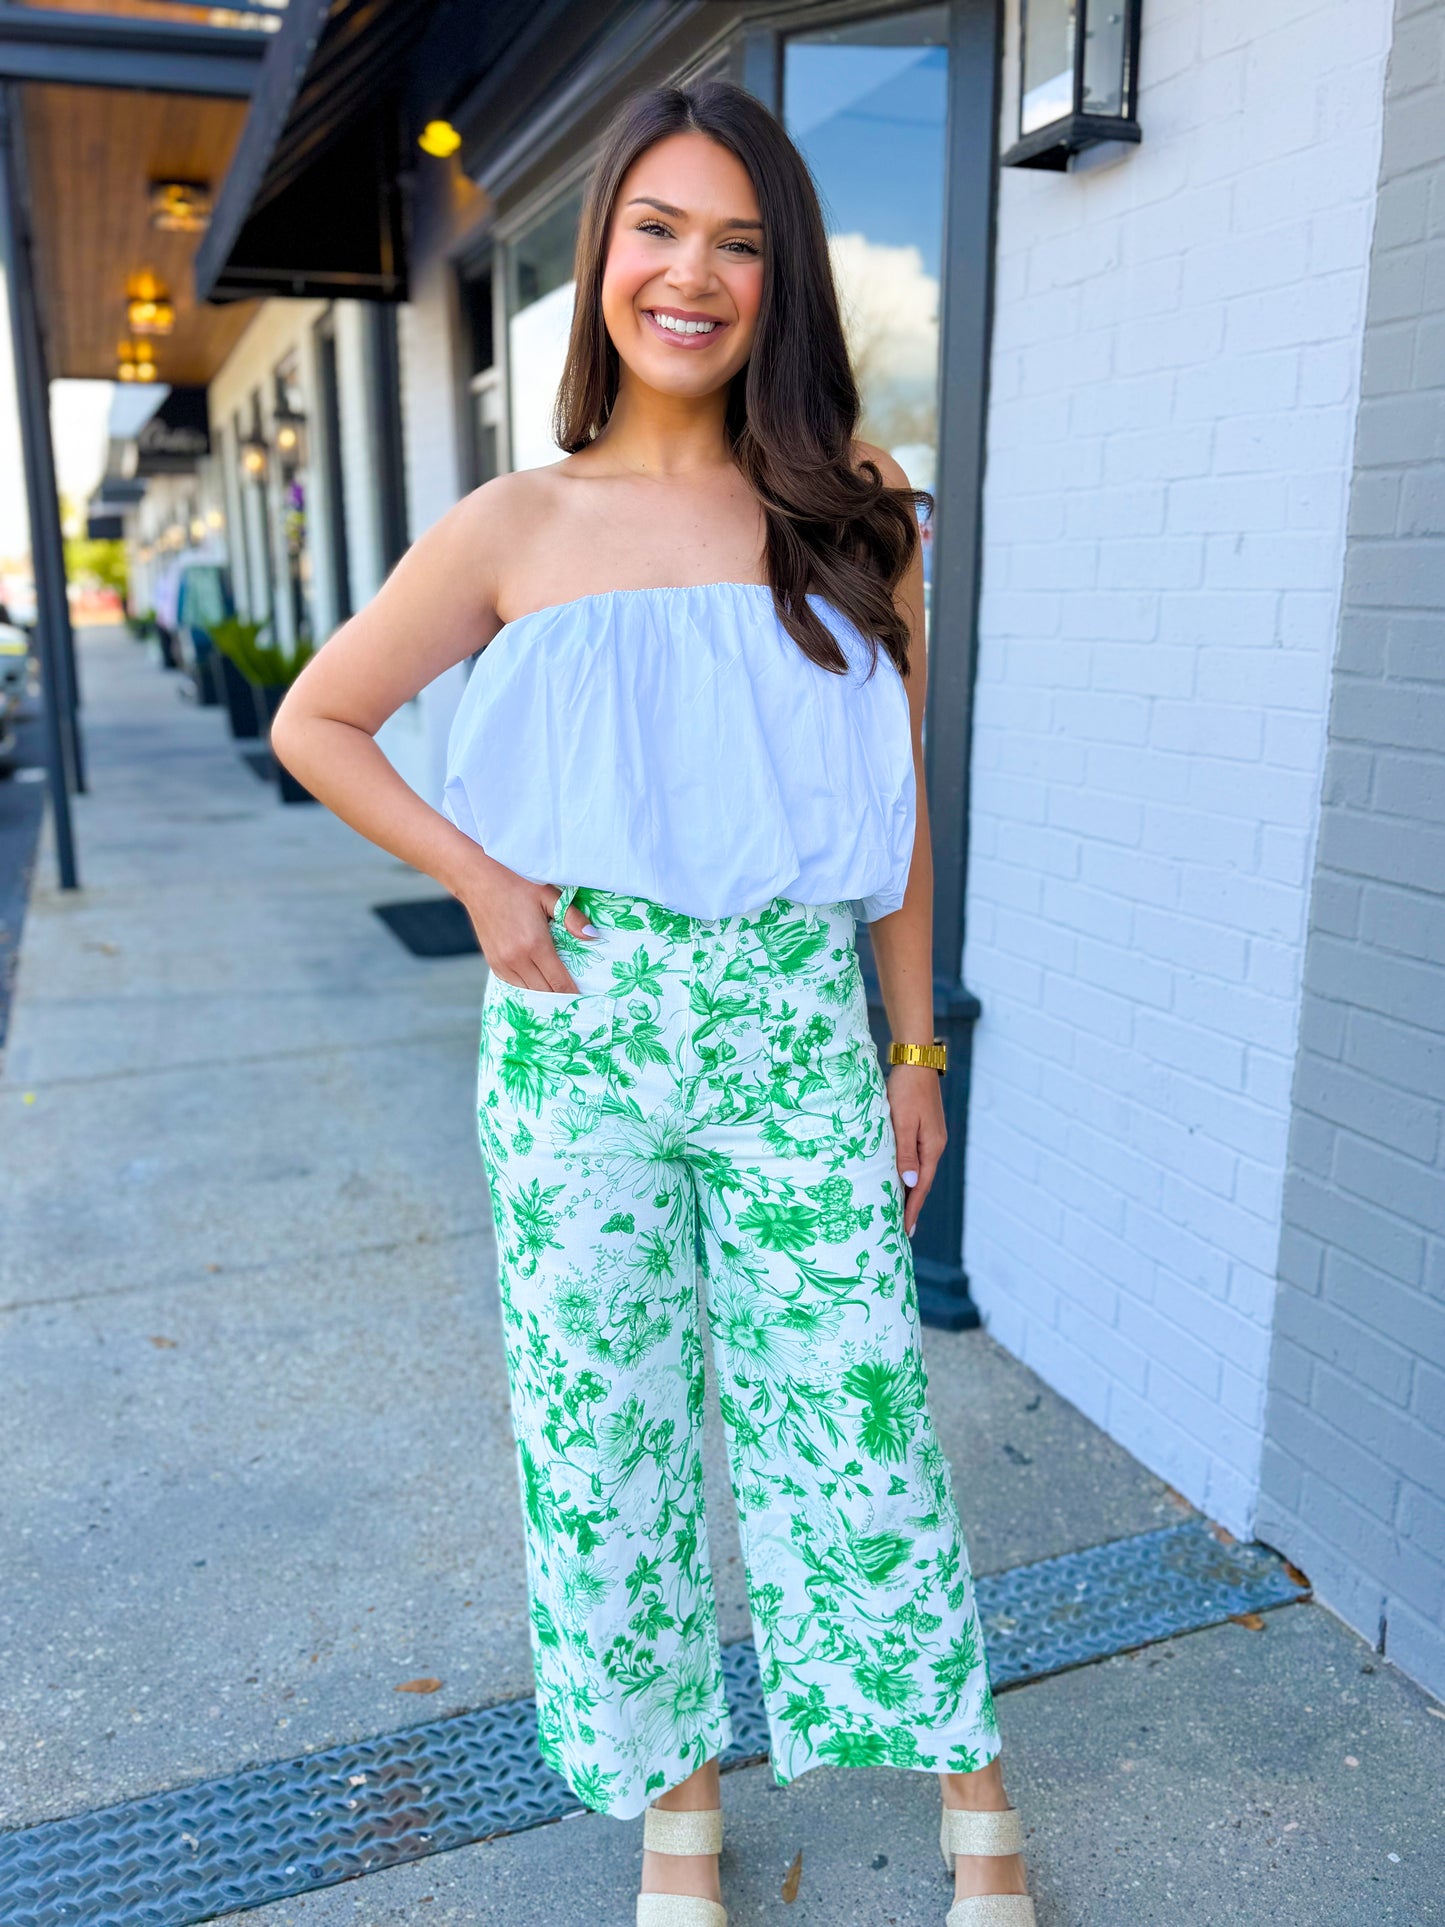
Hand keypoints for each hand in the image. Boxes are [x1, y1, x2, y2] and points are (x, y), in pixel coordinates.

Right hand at [457, 856, 595, 991]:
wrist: (478, 878)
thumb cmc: (517, 882)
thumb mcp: (548, 895)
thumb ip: (572, 918)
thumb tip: (593, 936)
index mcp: (535, 944)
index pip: (559, 982)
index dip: (573, 994)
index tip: (585, 1001)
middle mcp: (517, 959)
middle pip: (544, 992)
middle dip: (561, 998)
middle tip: (576, 1002)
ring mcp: (502, 963)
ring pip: (528, 992)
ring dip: (544, 995)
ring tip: (560, 997)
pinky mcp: (493, 963)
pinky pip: (514, 985)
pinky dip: (528, 988)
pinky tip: (539, 985)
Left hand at [887, 1063, 945, 1236]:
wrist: (915, 1060)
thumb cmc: (907, 1089)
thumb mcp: (903, 1122)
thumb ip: (905, 1153)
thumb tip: (910, 1184)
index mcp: (931, 1147)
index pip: (921, 1186)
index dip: (912, 1209)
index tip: (905, 1230)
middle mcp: (934, 1145)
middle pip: (922, 1182)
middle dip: (912, 1205)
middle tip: (901, 1229)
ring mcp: (930, 1137)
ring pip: (918, 1171)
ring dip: (909, 1190)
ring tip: (898, 1210)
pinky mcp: (923, 1129)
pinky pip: (915, 1158)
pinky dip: (908, 1173)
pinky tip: (899, 1178)